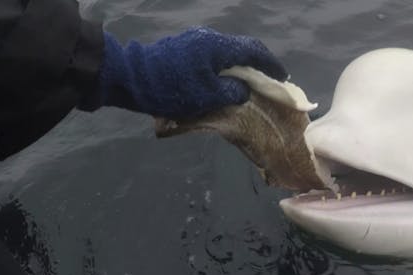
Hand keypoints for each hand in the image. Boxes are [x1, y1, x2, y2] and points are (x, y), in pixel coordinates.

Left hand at [79, 27, 287, 117]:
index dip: (271, 65)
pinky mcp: (184, 48)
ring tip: (247, 84)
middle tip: (268, 81)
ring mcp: (195, 41)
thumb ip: (233, 92)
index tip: (282, 78)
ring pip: (227, 52)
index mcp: (219, 47)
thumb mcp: (208, 97)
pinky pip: (213, 56)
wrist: (130, 78)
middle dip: (258, 65)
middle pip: (242, 49)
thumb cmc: (171, 89)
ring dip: (240, 67)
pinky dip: (225, 67)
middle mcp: (209, 39)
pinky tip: (224, 81)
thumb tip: (242, 90)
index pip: (254, 52)